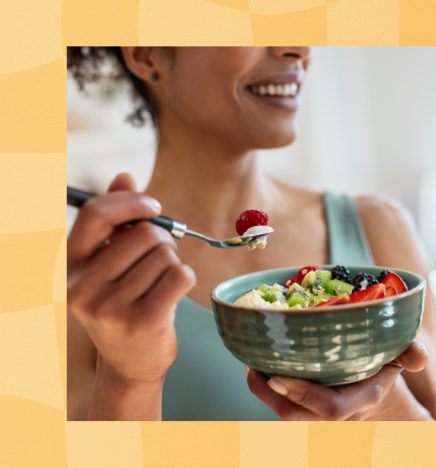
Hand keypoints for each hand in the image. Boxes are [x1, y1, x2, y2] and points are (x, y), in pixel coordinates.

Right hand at [68, 173, 195, 386]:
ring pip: (165, 256)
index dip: (131, 203)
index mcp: (70, 266)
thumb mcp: (111, 263)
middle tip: (160, 260)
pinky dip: (186, 278)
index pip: (97, 214)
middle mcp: (83, 287)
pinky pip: (180, 275)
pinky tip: (174, 293)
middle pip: (144, 234)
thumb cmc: (124, 303)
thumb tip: (125, 176)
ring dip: (172, 263)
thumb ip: (116, 221)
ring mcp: (110, 308)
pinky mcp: (142, 322)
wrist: (131, 362)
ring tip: (160, 283)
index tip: (153, 207)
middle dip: (162, 241)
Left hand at [246, 341, 430, 419]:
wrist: (378, 389)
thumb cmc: (386, 365)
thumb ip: (411, 354)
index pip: (330, 409)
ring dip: (263, 392)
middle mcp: (338, 411)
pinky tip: (258, 363)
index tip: (278, 375)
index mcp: (361, 398)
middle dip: (270, 396)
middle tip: (253, 369)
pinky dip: (267, 387)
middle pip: (297, 416)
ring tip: (251, 363)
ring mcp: (319, 413)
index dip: (303, 394)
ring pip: (285, 413)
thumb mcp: (401, 356)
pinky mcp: (306, 406)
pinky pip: (282, 403)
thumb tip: (420, 356)